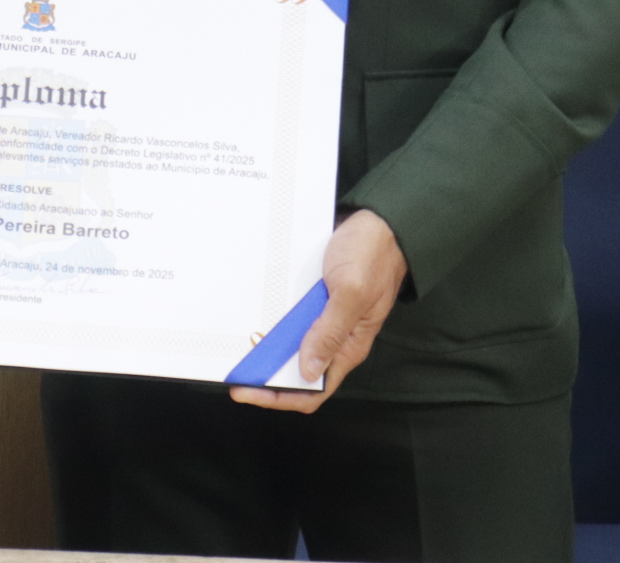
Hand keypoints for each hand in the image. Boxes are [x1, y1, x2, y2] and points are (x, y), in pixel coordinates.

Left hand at [228, 209, 405, 413]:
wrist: (382, 222)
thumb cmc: (373, 254)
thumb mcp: (351, 292)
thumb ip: (331, 331)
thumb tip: (309, 370)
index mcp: (349, 346)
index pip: (313, 391)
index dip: (279, 397)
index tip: (249, 392)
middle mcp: (337, 339)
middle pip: (298, 373)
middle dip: (267, 376)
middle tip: (237, 371)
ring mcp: (327, 320)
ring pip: (292, 347)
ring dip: (268, 350)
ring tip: (240, 346)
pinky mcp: (318, 301)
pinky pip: (293, 320)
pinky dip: (274, 323)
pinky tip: (256, 317)